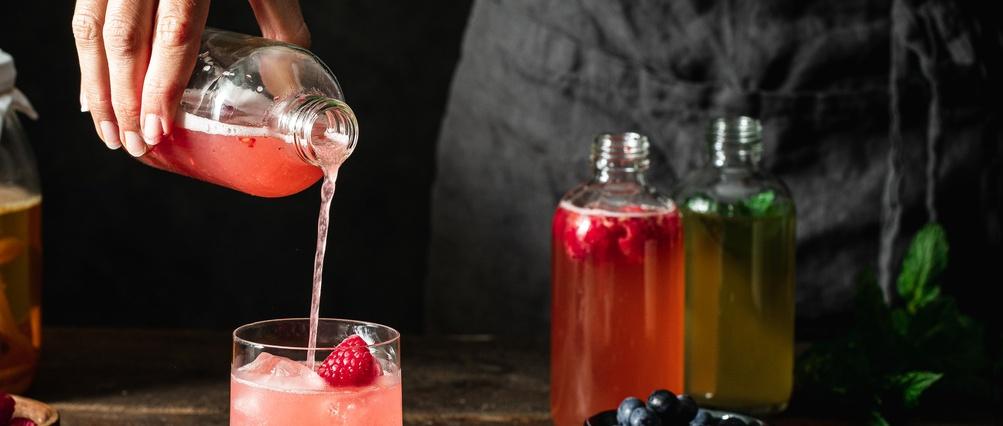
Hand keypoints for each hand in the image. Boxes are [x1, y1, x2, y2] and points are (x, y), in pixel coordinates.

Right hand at [72, 0, 309, 156]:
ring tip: (108, 131)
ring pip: (93, 29)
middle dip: (124, 100)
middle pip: (125, 41)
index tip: (157, 129)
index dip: (161, 87)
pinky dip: (86, 56)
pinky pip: (84, 13)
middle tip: (132, 145)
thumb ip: (280, 17)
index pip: (173, 36)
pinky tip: (92, 90)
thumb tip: (290, 74)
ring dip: (96, 86)